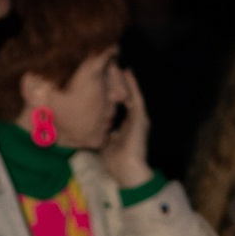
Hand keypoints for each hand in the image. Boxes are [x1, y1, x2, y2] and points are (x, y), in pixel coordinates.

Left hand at [108, 67, 151, 189]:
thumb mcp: (105, 142)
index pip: (119, 103)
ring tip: (117, 63)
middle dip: (118, 81)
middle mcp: (135, 119)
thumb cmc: (115, 162)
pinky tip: (127, 72)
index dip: (112, 91)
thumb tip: (93, 124)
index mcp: (127, 124)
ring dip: (125, 79)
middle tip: (111, 64)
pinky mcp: (141, 118)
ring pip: (131, 93)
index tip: (104, 79)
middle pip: (126, 95)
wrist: (127, 172)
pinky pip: (136, 97)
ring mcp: (139, 118)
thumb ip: (102, 132)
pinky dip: (132, 85)